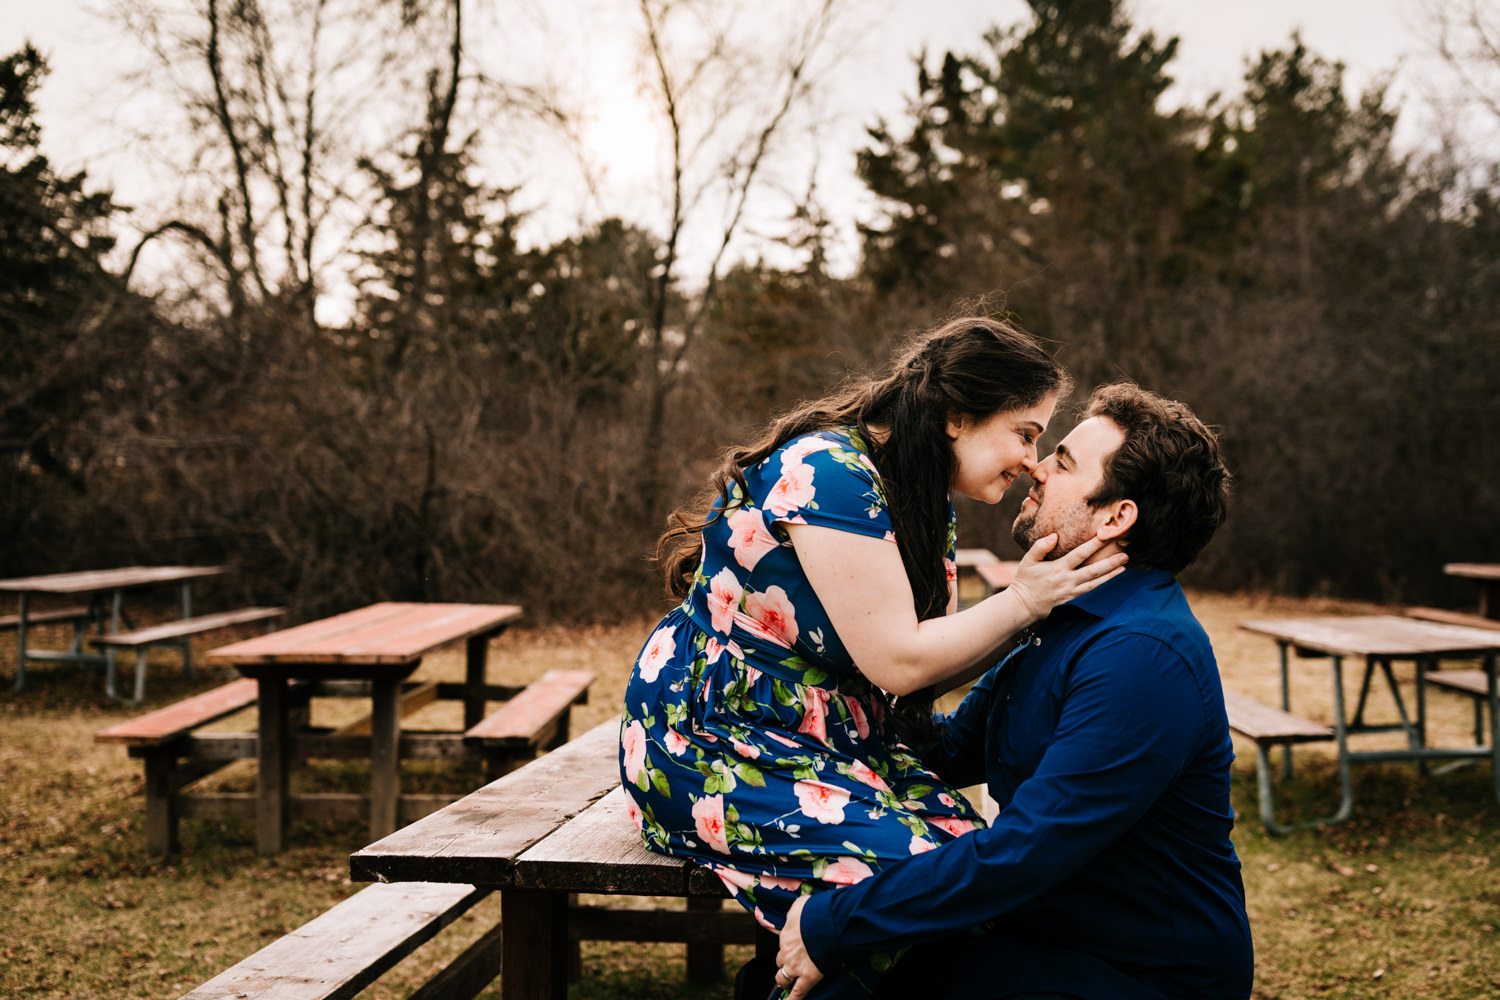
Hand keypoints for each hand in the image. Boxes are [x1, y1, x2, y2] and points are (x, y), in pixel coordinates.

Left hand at [775, 895, 824, 997]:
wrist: (831, 923)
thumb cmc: (819, 911)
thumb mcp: (800, 905)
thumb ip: (794, 913)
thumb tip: (795, 915)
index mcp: (786, 935)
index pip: (783, 944)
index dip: (789, 947)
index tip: (795, 947)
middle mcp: (787, 951)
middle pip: (780, 961)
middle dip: (785, 963)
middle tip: (792, 964)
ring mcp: (796, 966)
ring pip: (783, 978)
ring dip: (784, 980)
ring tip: (787, 983)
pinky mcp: (808, 977)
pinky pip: (797, 993)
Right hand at [1005, 534, 1127, 621]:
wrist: (1023, 604)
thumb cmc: (1025, 580)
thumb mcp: (1027, 561)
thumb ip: (1040, 547)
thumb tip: (1054, 536)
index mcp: (1058, 569)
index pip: (1079, 554)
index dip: (1093, 545)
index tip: (1106, 535)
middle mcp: (1068, 580)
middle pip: (1093, 571)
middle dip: (1110, 563)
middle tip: (1125, 555)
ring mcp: (1071, 590)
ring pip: (1095, 582)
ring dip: (1111, 575)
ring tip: (1124, 567)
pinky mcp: (1072, 597)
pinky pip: (1090, 590)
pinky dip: (1102, 583)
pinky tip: (1111, 577)